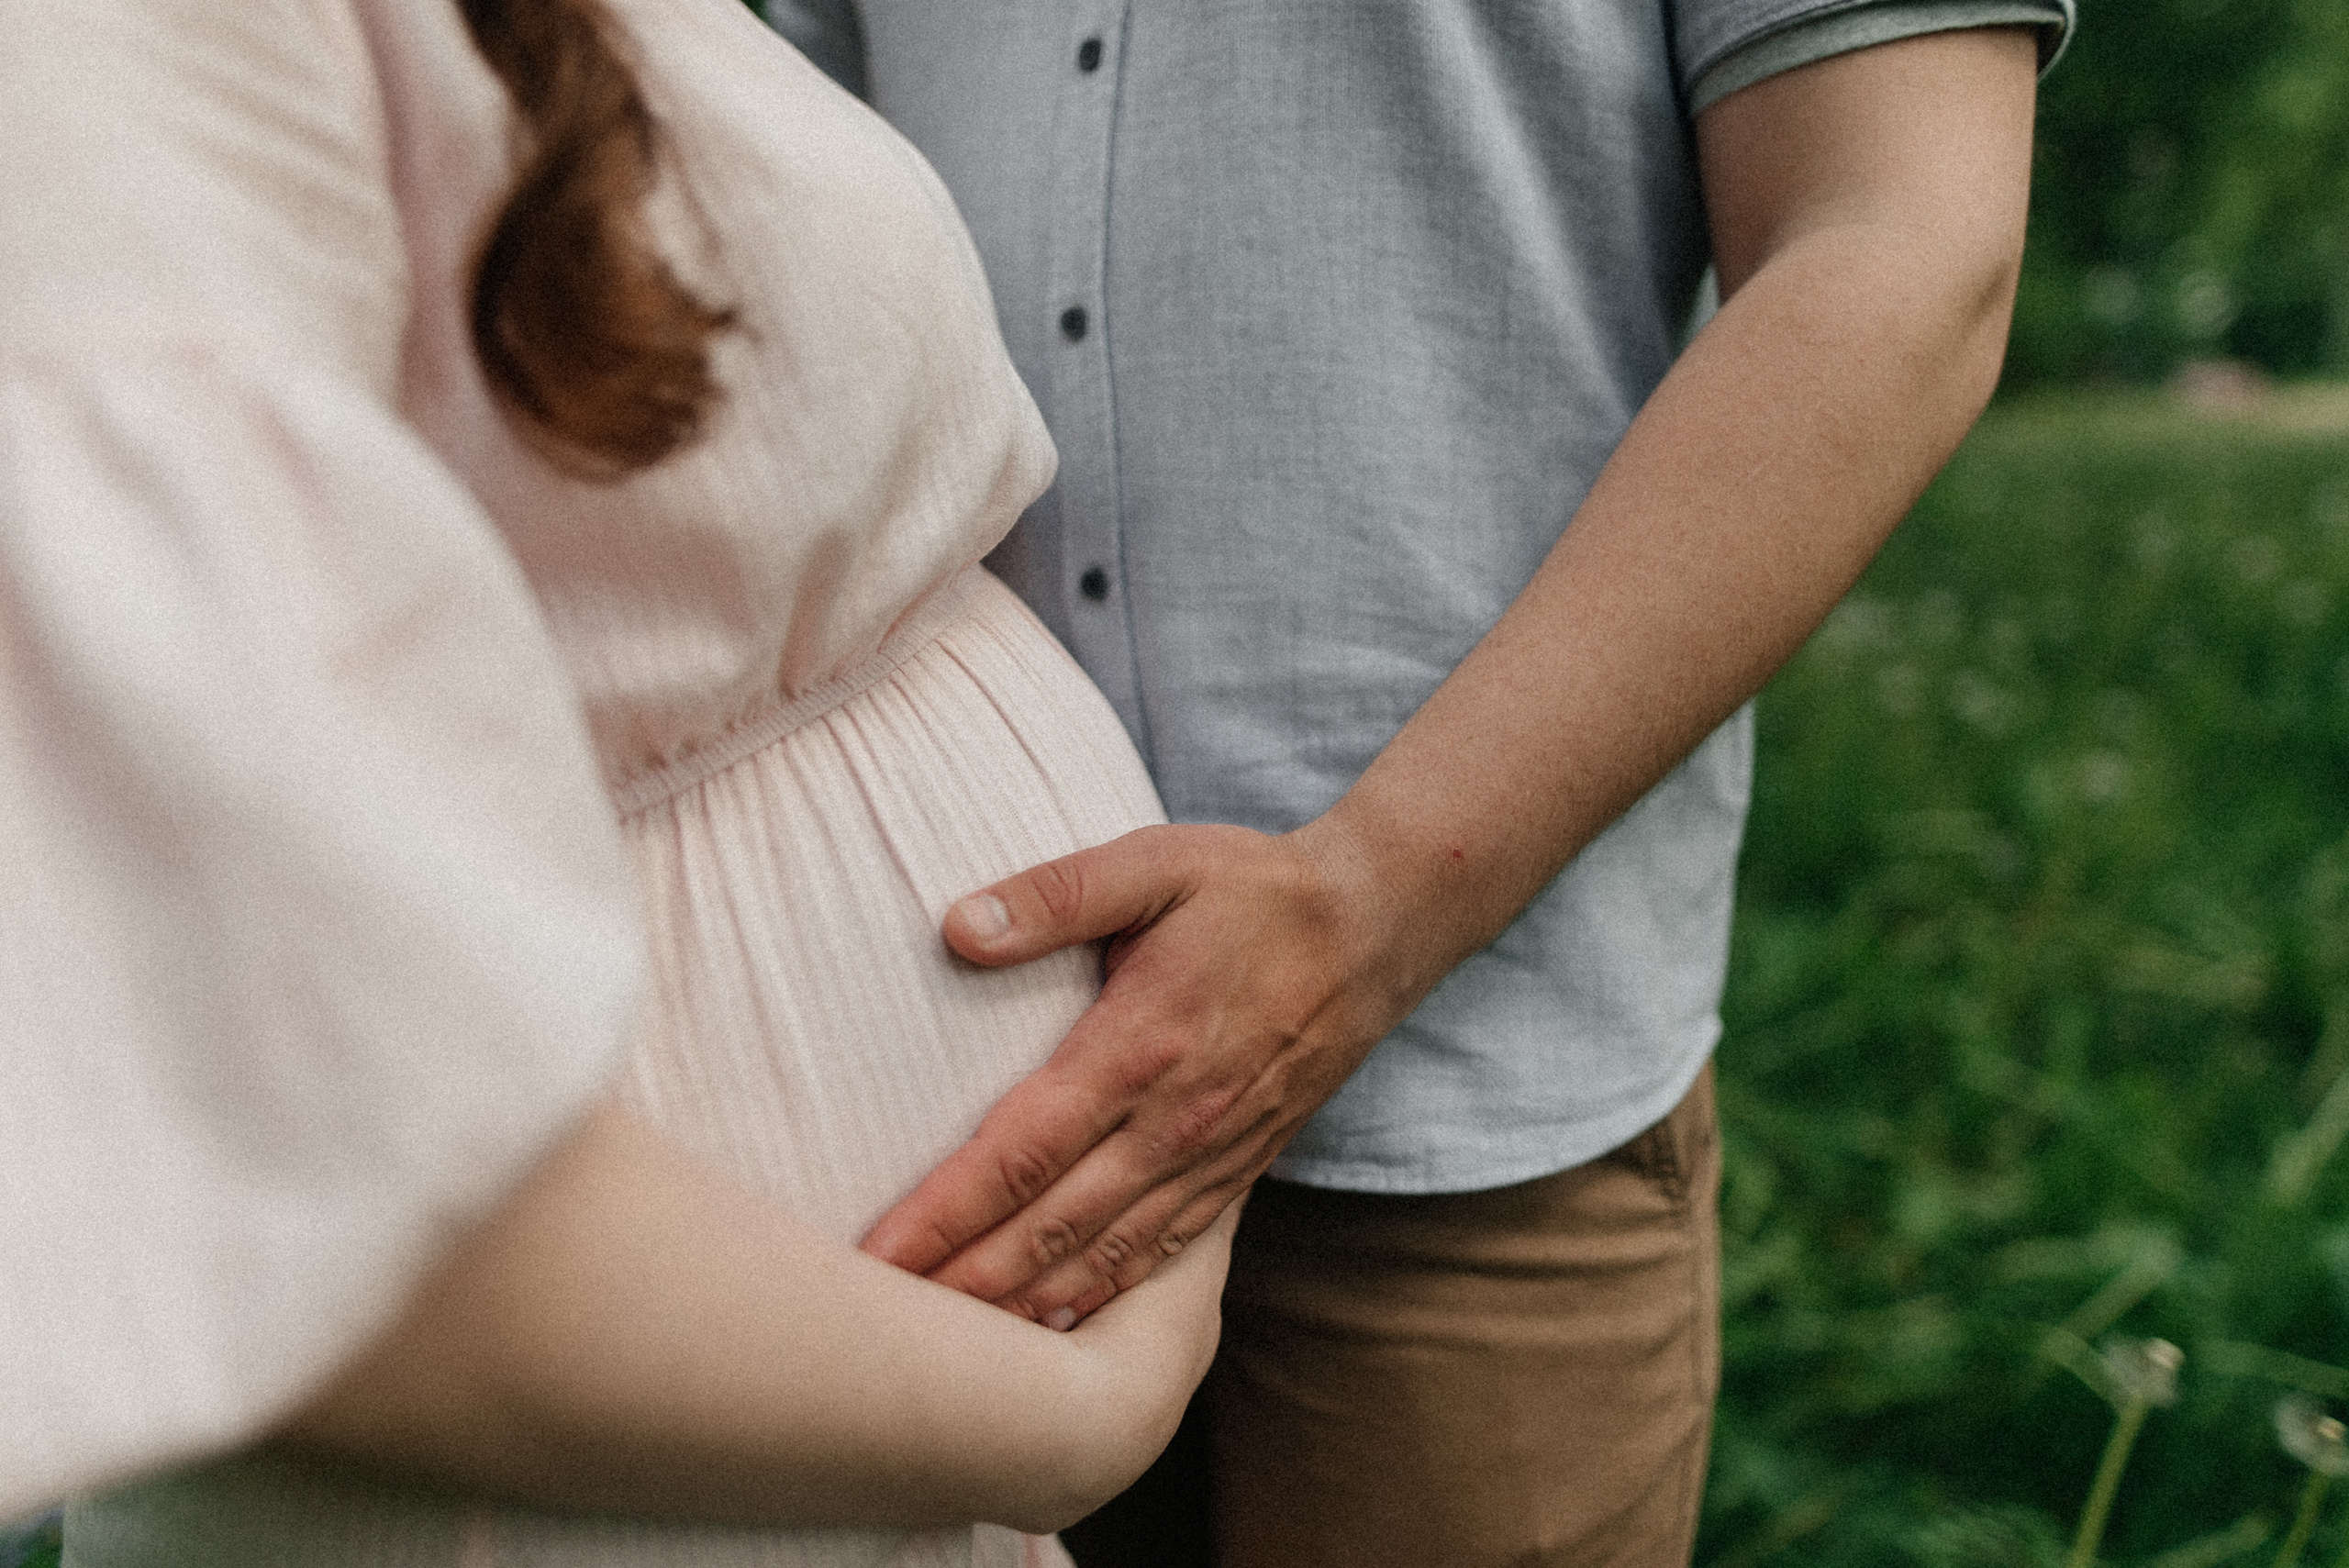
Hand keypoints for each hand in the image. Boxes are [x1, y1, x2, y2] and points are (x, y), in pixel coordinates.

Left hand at [861, 820, 1413, 1323]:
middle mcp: (1173, 1123)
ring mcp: (1209, 1157)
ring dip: (1023, 1308)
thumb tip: (958, 927)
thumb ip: (1056, 895)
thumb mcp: (1154, 863)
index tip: (876, 1257)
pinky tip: (1051, 1326)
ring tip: (950, 1350)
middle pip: (1048, 1227)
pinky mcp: (1237, 1172)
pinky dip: (1100, 1300)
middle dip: (963, 1283)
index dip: (943, 1214)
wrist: (1379, 926)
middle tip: (882, 1329)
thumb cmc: (1253, 888)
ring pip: (1102, 1257)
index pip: (1020, 1152)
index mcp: (1138, 1047)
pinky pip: (1159, 1255)